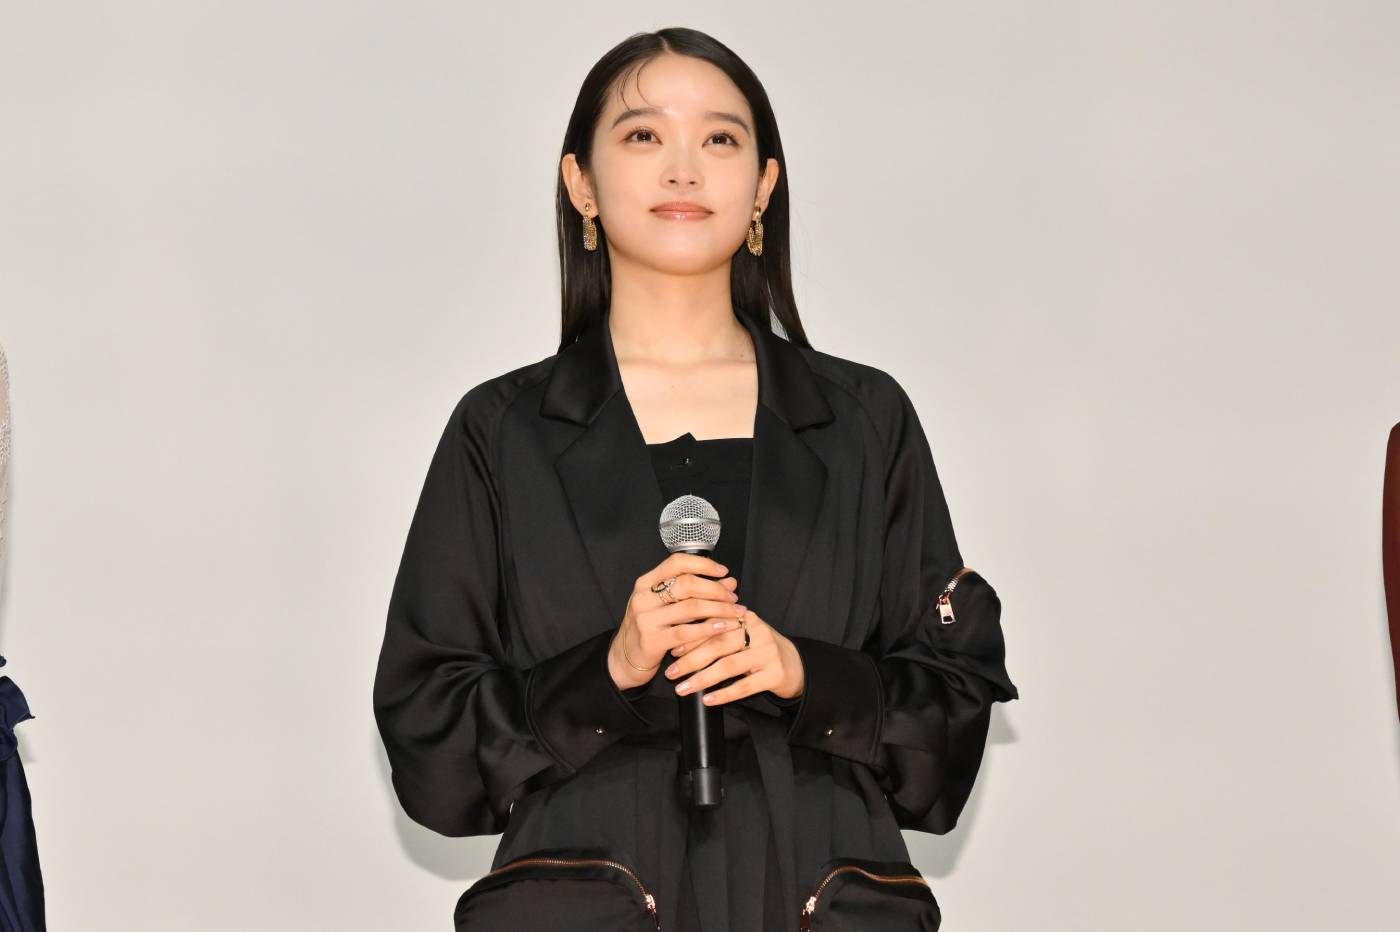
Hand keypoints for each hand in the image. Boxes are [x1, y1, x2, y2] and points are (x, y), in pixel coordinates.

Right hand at [607, 552, 749, 690]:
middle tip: (733, 597)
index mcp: (646, 583)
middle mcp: (643, 597)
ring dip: (719, 609)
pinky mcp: (652, 640)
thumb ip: (695, 592)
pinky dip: (709, 628)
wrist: (624, 659)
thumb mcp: (666, 606)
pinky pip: (687, 632)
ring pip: (691, 607)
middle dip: (716, 589)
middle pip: (687, 584)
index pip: (677, 563)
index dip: (704, 564)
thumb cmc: (650, 628)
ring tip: (736, 612)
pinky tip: (724, 627)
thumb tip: (730, 582)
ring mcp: (646, 619)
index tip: (723, 572)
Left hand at [663, 607, 805, 706]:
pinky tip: (708, 699)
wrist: (796, 665)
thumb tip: (678, 639)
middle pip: (719, 645)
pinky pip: (745, 686)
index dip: (691, 638)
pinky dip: (724, 694)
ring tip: (683, 688)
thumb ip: (716, 631)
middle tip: (671, 673)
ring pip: (729, 666)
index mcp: (746, 617)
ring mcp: (769, 653)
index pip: (714, 625)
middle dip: (691, 660)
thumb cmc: (759, 649)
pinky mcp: (776, 674)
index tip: (672, 651)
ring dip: (702, 678)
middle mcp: (759, 631)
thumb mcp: (742, 634)